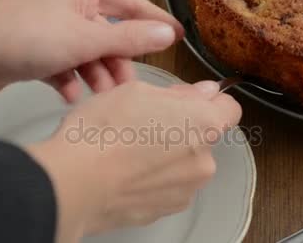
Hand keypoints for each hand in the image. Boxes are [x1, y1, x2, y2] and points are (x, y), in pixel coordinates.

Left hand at [0, 0, 183, 100]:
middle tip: (129, 90)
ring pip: (85, 50)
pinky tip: (70, 97)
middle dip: (116, 61)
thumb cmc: (28, 37)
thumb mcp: (86, 38)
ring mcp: (48, 22)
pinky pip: (62, 61)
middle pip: (107, 32)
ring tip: (100, 99)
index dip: (155, 22)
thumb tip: (168, 34)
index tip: (179, 38)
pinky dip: (68, 79)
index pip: (130, 3)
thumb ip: (130, 38)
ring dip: (93, 74)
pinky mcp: (32, 46)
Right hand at [27, 80, 241, 242]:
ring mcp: (185, 190)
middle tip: (146, 122)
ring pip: (185, 164)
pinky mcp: (165, 210)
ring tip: (130, 149)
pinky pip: (168, 187)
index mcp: (203, 124)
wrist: (73, 184)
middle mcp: (203, 161)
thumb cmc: (100, 134)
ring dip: (167, 156)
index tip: (191, 100)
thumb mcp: (137, 91)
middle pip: (204, 138)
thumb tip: (203, 93)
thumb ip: (180, 93)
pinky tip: (127, 170)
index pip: (230, 108)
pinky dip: (154, 178)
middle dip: (182, 129)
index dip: (211, 101)